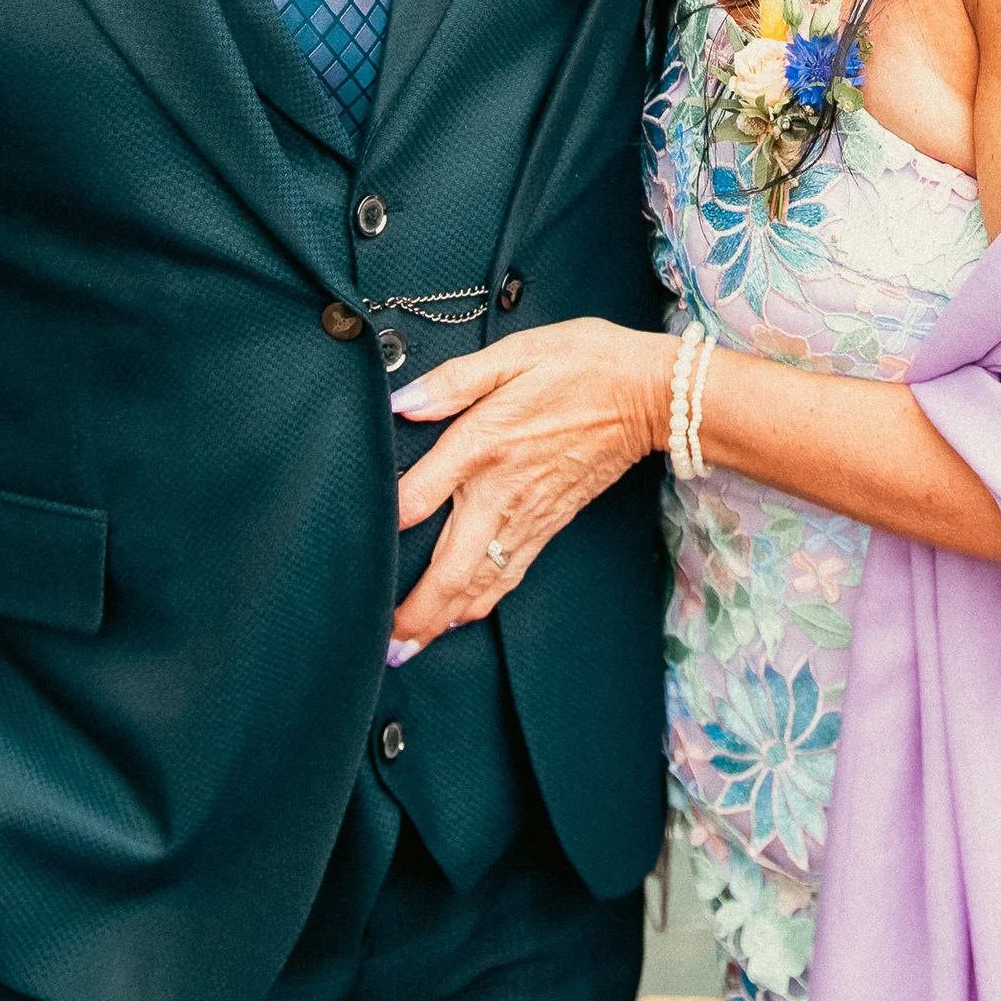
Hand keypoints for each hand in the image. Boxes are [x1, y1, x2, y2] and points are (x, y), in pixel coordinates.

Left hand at [388, 320, 675, 656]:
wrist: (649, 395)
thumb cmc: (583, 364)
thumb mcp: (516, 352)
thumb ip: (455, 380)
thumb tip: (404, 401)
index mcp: (484, 443)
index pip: (419, 497)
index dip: (382, 526)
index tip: (351, 549)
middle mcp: (501, 491)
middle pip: (448, 568)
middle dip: (413, 612)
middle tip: (380, 643)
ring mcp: (528, 516)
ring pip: (479, 584)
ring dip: (441, 620)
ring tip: (408, 648)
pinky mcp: (550, 525)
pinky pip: (509, 576)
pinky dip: (481, 605)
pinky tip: (461, 618)